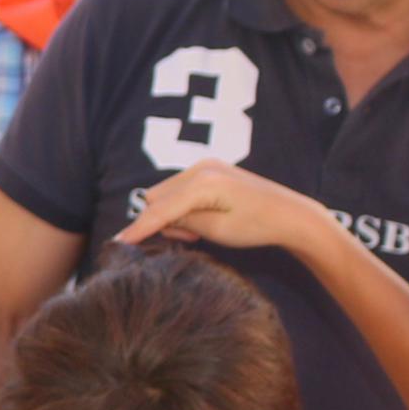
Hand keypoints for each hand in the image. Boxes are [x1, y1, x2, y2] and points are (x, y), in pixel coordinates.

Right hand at [114, 159, 334, 258]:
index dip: (138, 229)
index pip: (158, 210)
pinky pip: (179, 189)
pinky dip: (181, 207)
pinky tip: (201, 220)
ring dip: (171, 215)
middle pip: (155, 198)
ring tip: (198, 232)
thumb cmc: (258, 226)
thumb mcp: (217, 232)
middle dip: (160, 222)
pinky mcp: (210, 170)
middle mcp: (200, 168)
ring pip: (165, 194)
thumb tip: (160, 220)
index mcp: (203, 183)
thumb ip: (183, 223)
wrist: (291, 214)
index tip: (117, 243)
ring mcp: (205, 166)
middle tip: (188, 239)